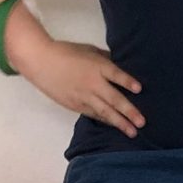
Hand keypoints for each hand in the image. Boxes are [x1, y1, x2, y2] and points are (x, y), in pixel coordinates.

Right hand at [15, 39, 144, 138]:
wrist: (40, 61)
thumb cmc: (66, 52)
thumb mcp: (89, 50)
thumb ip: (106, 59)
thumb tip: (121, 65)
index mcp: (97, 66)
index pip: (116, 75)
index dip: (128, 82)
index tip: (139, 89)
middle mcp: (92, 83)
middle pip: (114, 98)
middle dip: (129, 111)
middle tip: (142, 122)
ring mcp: (83, 96)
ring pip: (104, 111)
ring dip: (119, 122)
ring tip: (132, 132)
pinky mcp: (75, 104)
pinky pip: (93, 114)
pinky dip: (104, 120)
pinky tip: (114, 125)